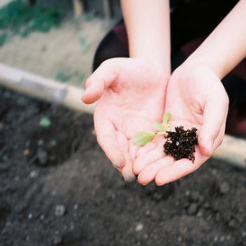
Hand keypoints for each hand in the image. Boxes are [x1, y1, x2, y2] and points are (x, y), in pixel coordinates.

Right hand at [82, 58, 168, 180]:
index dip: (112, 150)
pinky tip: (160, 168)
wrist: (153, 70)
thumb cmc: (130, 68)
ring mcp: (135, 134)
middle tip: (132, 176)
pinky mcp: (151, 135)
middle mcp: (119, 129)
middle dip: (126, 164)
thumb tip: (85, 97)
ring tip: (145, 177)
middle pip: (121, 150)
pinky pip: (152, 149)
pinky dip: (154, 160)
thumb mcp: (113, 69)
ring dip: (139, 166)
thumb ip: (98, 80)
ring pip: (136, 154)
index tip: (119, 161)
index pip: (106, 137)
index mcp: (105, 117)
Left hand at [133, 64, 228, 184]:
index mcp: (209, 139)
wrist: (196, 69)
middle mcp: (195, 141)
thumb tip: (206, 149)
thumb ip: (212, 125)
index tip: (160, 179)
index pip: (192, 161)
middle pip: (175, 161)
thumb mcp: (215, 102)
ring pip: (164, 154)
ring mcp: (180, 135)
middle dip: (159, 170)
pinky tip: (135, 156)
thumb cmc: (209, 84)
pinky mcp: (169, 127)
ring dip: (151, 164)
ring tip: (136, 171)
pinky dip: (147, 150)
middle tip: (142, 178)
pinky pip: (157, 141)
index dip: (176, 171)